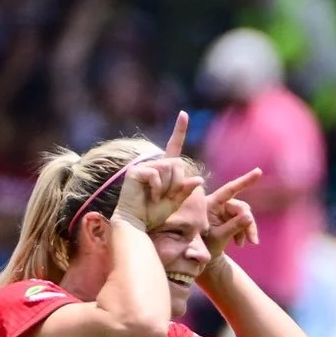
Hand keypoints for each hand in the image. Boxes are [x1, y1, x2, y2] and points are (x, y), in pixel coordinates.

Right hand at [113, 113, 201, 229]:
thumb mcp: (175, 202)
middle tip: (166, 196)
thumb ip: (186, 190)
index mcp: (164, 169)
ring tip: (157, 197)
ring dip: (168, 187)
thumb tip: (199, 179)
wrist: (137, 223)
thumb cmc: (154, 214)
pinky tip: (150, 196)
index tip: (183, 114)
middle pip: (178, 163)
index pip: (174, 147)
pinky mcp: (136, 171)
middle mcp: (153, 164)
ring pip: (169, 169)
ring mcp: (144, 166)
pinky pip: (156, 175)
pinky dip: (158, 188)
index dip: (179, 130)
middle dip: (177, 183)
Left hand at [203, 168, 261, 261]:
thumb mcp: (219, 237)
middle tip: (253, 241)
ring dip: (248, 229)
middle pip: (241, 207)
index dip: (245, 180)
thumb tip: (249, 217)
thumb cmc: (205, 245)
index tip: (258, 172)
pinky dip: (244, 232)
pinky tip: (239, 243)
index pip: (230, 189)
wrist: (202, 254)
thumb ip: (234, 226)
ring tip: (248, 243)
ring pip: (244, 215)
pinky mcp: (229, 217)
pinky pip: (243, 220)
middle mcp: (219, 204)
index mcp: (212, 203)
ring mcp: (224, 210)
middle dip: (249, 223)